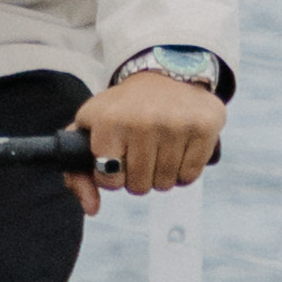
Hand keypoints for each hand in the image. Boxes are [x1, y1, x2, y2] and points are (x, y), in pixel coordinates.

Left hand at [72, 69, 224, 211]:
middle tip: (140, 151)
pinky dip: (183, 170)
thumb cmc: (123, 109)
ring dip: (160, 174)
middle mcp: (143, 120)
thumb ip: (77, 172)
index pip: (108, 180)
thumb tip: (91, 208)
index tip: (115, 156)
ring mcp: (176, 123)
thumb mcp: (90, 129)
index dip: (111, 174)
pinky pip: (190, 176)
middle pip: (138, 186)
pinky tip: (177, 148)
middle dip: (137, 176)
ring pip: (165, 184)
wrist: (165, 74)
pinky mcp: (204, 126)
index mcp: (109, 120)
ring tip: (158, 148)